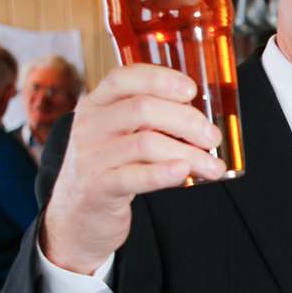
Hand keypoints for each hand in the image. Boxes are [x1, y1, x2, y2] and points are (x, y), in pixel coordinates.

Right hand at [41, 64, 222, 273]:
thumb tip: (202, 118)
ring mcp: (91, 157)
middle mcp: (90, 126)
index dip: (160, 78)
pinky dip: (163, 173)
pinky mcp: (97, 188)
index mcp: (96, 105)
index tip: (191, 90)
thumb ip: (150, 120)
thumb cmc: (111, 166)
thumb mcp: (120, 135)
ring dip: (188, 153)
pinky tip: (184, 172)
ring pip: (146, 144)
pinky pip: (134, 177)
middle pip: (142, 109)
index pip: (123, 78)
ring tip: (213, 166)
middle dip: (186, 120)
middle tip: (212, 137)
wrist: (78, 214)